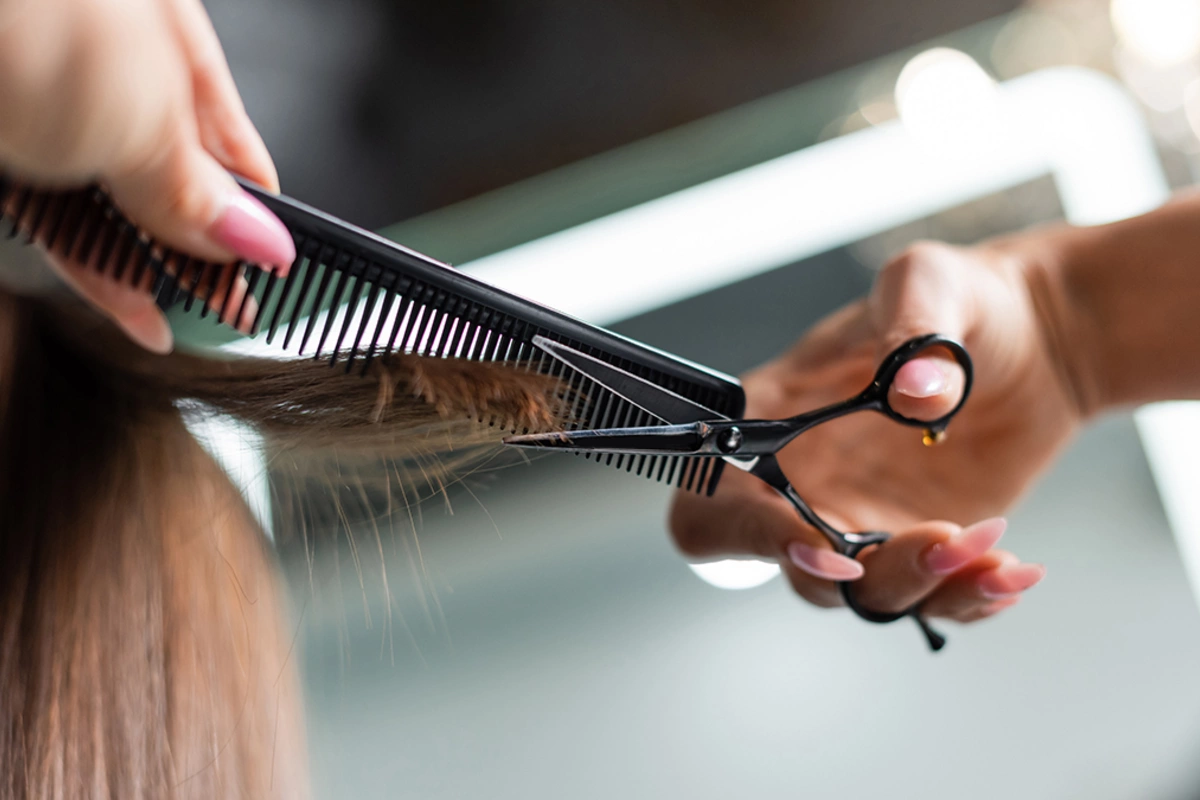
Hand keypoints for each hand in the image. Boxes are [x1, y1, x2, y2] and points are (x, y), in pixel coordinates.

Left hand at [0, 0, 293, 351]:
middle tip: (228, 307)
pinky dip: (93, 268)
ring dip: (148, 268)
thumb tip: (253, 237)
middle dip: (201, 246)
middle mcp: (104, 63)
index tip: (271, 270)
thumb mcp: (143, 115)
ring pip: (109, 203)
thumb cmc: (29, 17)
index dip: (255, 208)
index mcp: (162, 35)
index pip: (228, 137)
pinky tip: (125, 303)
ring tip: (179, 320)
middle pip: (168, 173)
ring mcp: (42, 105)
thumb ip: (196, 187)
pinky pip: (54, 219)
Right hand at [670, 241, 1080, 623]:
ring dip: (924, 586)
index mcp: (775, 420)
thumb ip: (913, 325)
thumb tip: (912, 391)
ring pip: (865, 595)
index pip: (715, 504)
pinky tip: (1009, 570)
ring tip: (988, 545)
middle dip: (859, 576)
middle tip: (935, 540)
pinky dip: (968, 598)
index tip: (818, 541)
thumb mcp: (927, 281)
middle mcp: (808, 483)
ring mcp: (864, 519)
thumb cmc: (957, 299)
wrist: (1033, 335)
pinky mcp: (920, 542)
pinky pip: (929, 597)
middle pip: (793, 569)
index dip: (748, 535)